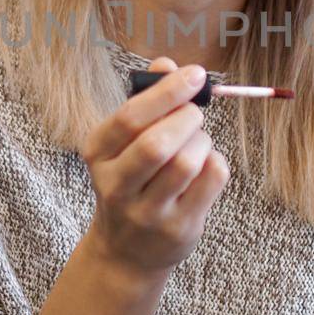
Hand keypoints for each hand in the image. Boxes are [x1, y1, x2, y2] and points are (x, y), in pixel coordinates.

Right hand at [79, 57, 230, 281]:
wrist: (126, 251)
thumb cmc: (132, 179)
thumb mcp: (125, 142)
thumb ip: (145, 100)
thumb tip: (166, 63)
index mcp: (97, 154)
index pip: (129, 118)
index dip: (167, 91)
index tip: (196, 74)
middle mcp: (116, 186)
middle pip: (157, 144)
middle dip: (187, 118)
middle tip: (195, 113)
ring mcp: (147, 213)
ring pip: (187, 163)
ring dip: (202, 141)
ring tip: (198, 142)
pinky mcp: (178, 229)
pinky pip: (211, 181)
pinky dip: (216, 162)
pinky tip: (205, 165)